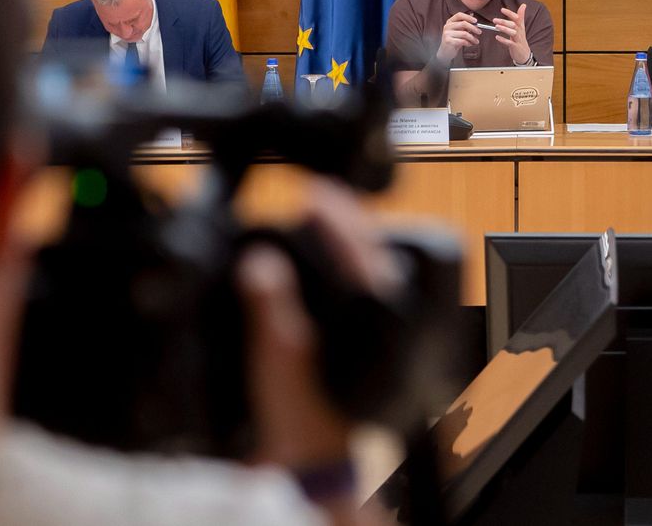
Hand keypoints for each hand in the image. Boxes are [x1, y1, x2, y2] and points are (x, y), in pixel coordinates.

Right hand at [239, 179, 394, 470]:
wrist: (310, 459)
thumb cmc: (298, 417)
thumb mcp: (277, 358)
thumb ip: (270, 306)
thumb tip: (261, 263)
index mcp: (374, 320)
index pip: (360, 253)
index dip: (337, 216)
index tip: (316, 193)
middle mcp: (389, 324)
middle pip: (375, 256)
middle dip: (349, 223)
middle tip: (320, 198)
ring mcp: (387, 335)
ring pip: (377, 273)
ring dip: (352, 244)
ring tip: (326, 220)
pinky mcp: (376, 344)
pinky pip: (367, 294)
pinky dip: (350, 271)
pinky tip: (332, 266)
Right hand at [435, 12, 481, 63]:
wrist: (446, 51)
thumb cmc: (454, 40)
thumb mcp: (459, 30)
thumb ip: (465, 23)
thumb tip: (472, 14)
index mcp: (450, 21)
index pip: (459, 15)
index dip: (468, 17)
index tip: (476, 21)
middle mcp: (447, 26)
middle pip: (463, 23)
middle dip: (473, 28)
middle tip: (479, 32)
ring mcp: (447, 33)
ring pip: (464, 33)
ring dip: (472, 38)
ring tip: (476, 41)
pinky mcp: (448, 41)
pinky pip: (462, 41)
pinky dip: (468, 43)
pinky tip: (470, 44)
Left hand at [494, 3, 530, 65]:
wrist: (524, 53)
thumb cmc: (520, 39)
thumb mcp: (521, 27)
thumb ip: (520, 16)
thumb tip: (523, 5)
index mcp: (520, 26)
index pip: (517, 17)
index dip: (510, 13)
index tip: (502, 9)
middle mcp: (520, 32)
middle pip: (513, 25)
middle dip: (504, 21)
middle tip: (494, 20)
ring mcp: (518, 39)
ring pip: (512, 33)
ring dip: (504, 29)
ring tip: (496, 27)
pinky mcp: (515, 46)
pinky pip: (510, 43)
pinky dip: (503, 40)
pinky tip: (497, 37)